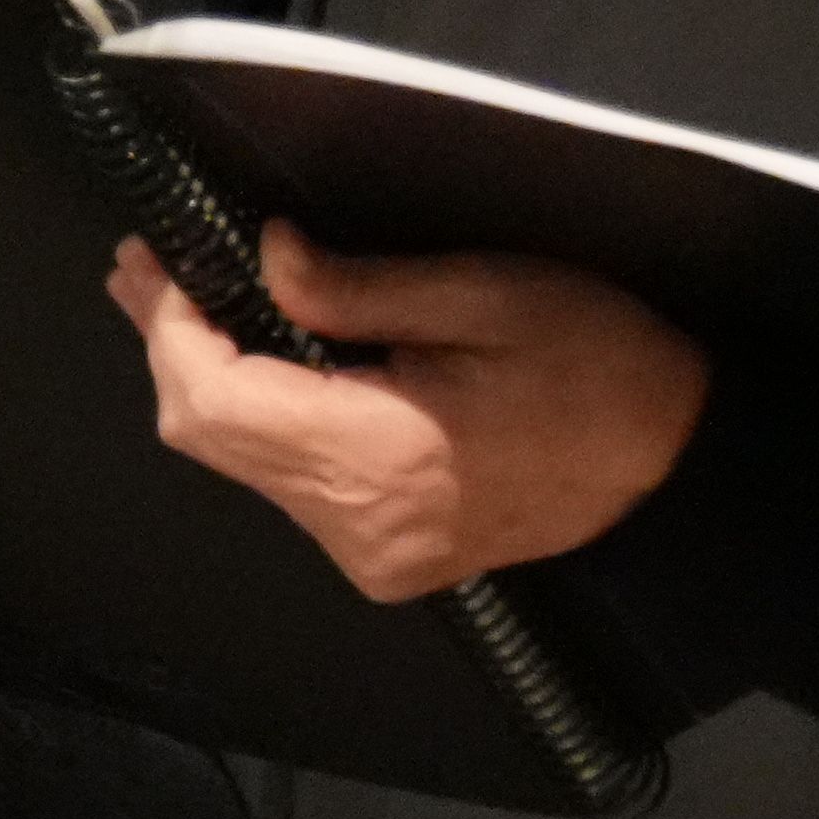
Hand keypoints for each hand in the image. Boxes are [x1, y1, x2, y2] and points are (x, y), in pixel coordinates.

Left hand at [112, 224, 704, 601]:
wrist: (676, 461)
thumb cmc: (594, 359)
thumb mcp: (484, 292)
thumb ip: (357, 286)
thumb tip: (264, 256)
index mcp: (381, 460)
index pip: (218, 406)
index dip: (168, 330)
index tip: (146, 259)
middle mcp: (360, 529)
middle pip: (213, 442)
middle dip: (170, 349)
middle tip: (142, 267)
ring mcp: (372, 557)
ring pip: (244, 467)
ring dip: (208, 383)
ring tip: (184, 300)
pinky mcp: (386, 562)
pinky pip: (291, 488)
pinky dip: (259, 421)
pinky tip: (257, 361)